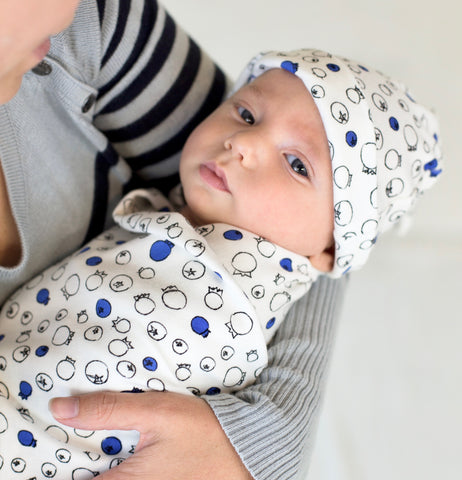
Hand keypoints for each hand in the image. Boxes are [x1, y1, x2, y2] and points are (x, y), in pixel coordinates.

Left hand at [49, 391, 253, 479]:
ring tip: (98, 442)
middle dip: (81, 464)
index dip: (58, 468)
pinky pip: (126, 479)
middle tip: (77, 438)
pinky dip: (117, 467)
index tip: (53, 448)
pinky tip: (121, 449)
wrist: (247, 450)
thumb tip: (59, 408)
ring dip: (99, 467)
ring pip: (110, 479)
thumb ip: (107, 410)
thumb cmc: (203, 431)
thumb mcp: (155, 412)